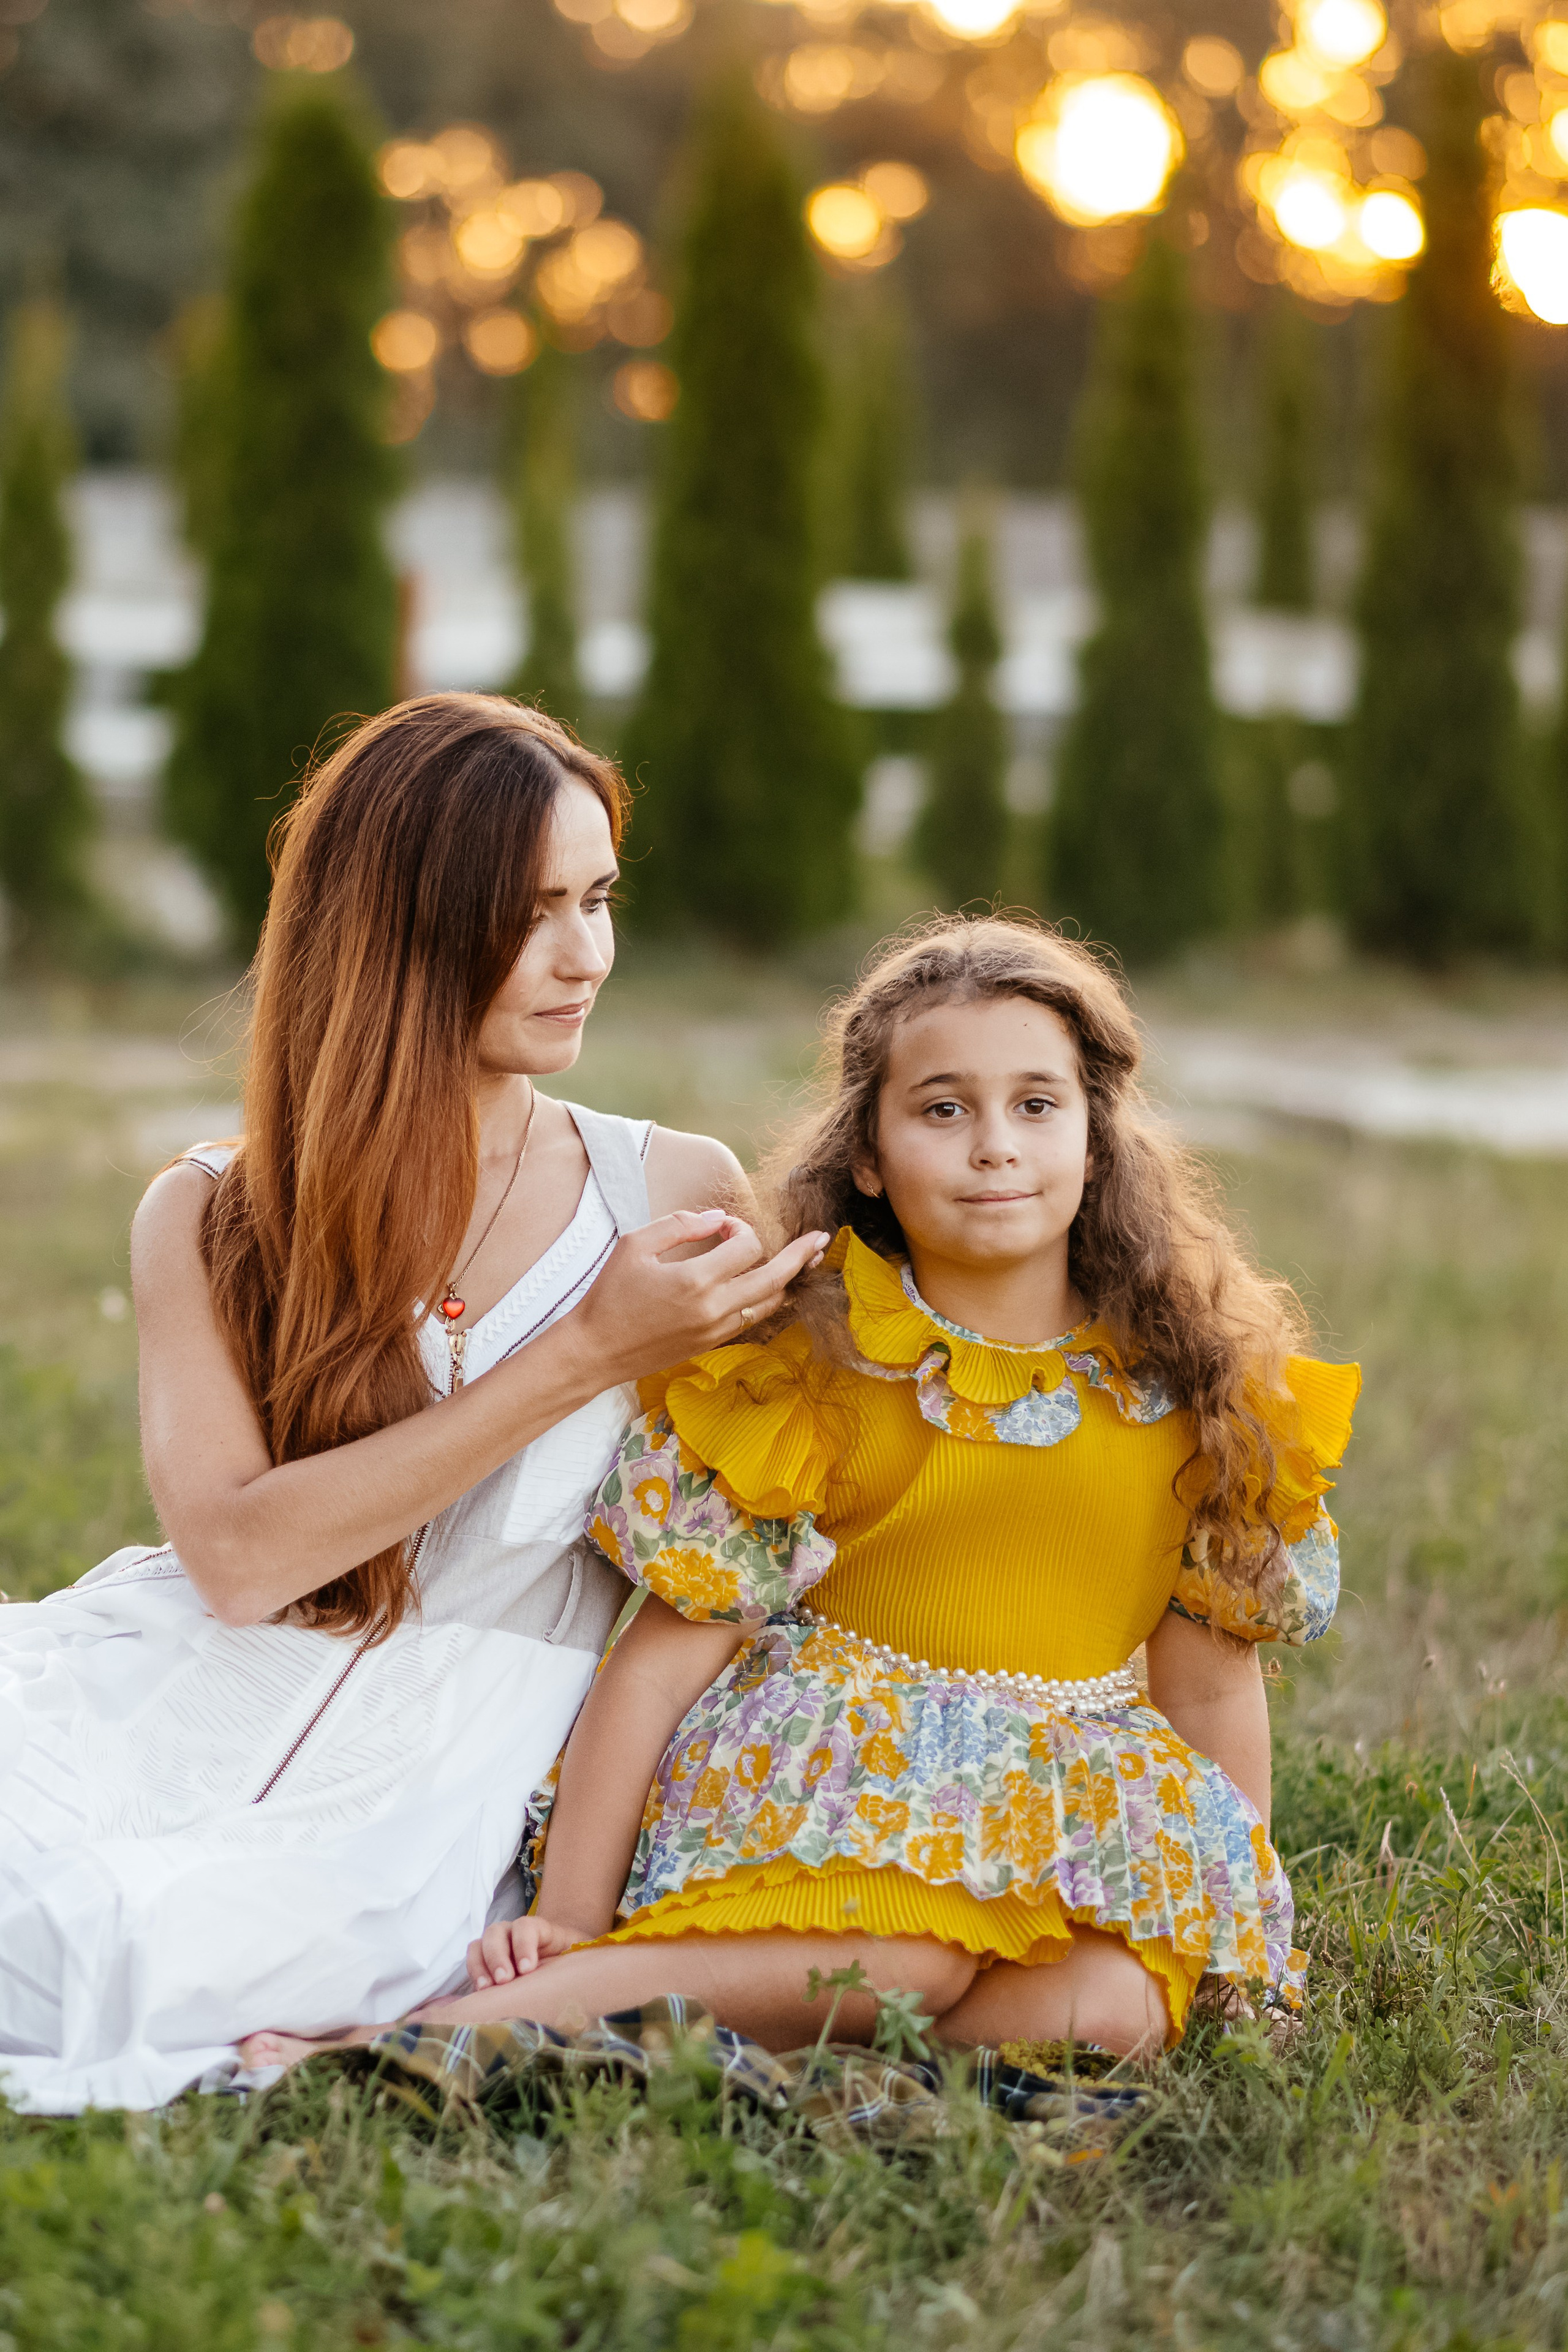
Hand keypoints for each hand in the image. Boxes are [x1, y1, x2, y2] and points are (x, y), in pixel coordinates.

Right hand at [466, 1913, 594, 1988]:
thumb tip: (590, 1983)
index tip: (527, 1969)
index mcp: (539, 1929)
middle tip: (505, 1979)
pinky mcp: (487, 1962)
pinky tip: (480, 1992)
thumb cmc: (571, 1958)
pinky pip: (473, 1961)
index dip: (524, 1944)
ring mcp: (498, 1945)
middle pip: (497, 1932)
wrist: (562, 1958)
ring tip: (487, 1987)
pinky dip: (474, 1973)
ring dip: (481, 1965)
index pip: (526, 1927)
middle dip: (498, 1955)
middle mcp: (514, 1932)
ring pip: (480, 1944)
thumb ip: (580, 1959)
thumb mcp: (579, 1955)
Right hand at [569, 1210, 830, 1386]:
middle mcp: (714, 1308)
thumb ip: (680, 1224)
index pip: (746, 1246)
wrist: (594, 1351)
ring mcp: (716, 1330)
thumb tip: (718, 1218)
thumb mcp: (635, 1245)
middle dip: (801, 1255)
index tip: (719, 1226)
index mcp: (696, 1280)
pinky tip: (772, 1286)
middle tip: (821, 1238)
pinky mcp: (711, 1344)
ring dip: (788, 1279)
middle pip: (776, 1278)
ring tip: (806, 1260)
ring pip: (770, 1303)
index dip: (738, 1227)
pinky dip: (765, 1299)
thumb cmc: (609, 1295)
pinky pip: (752, 1319)